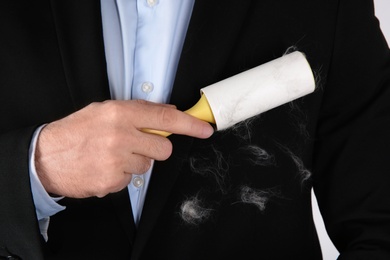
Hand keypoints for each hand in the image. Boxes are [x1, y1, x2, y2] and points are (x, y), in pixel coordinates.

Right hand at [35, 100, 212, 197]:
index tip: (205, 129)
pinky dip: (122, 174)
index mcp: (120, 113)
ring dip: (135, 162)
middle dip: (154, 148)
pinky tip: (105, 166)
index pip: (166, 118)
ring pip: (148, 166)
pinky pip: (132, 179)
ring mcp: (117, 160)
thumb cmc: (75, 132)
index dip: (190, 125)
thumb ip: (138, 111)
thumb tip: (168, 113)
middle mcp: (120, 135)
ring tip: (112, 155)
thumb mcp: (104, 110)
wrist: (46, 157)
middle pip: (163, 148)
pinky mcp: (112, 181)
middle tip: (135, 144)